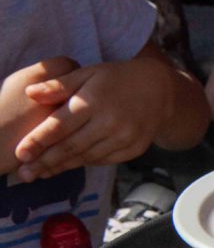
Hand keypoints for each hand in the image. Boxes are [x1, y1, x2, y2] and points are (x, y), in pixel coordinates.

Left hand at [14, 55, 174, 181]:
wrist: (160, 90)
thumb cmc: (117, 78)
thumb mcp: (88, 73)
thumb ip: (59, 85)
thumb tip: (30, 93)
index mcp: (94, 101)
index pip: (59, 126)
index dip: (38, 141)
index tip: (20, 154)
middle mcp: (109, 122)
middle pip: (71, 147)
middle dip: (45, 162)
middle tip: (25, 174)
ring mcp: (124, 138)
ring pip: (87, 157)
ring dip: (62, 166)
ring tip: (42, 173)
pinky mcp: (134, 149)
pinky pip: (104, 160)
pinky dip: (85, 163)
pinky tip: (69, 164)